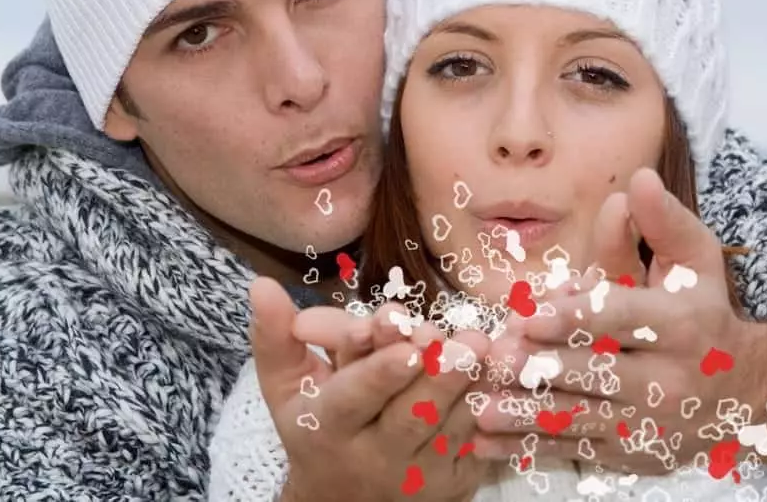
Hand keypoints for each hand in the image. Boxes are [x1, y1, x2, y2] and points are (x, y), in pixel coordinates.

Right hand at [249, 277, 489, 501]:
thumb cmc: (315, 426)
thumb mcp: (286, 387)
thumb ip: (275, 336)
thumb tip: (261, 284)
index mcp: (328, 427)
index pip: (355, 398)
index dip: (382, 372)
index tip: (409, 345)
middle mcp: (373, 457)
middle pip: (411, 416)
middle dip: (440, 378)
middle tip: (467, 344)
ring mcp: (417, 476)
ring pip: (450, 429)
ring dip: (472, 388)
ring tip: (489, 351)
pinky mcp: (453, 485)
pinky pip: (477, 446)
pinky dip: (491, 411)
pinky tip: (504, 380)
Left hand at [473, 168, 760, 473]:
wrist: (745, 392)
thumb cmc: (705, 313)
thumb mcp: (696, 263)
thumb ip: (663, 223)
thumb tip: (638, 180)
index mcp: (683, 324)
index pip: (624, 319)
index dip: (576, 318)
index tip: (531, 317)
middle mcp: (670, 379)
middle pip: (598, 374)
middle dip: (544, 368)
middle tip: (497, 359)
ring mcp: (651, 424)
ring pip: (582, 419)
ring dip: (527, 416)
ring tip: (482, 409)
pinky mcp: (632, 454)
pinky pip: (576, 451)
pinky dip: (531, 449)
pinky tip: (490, 445)